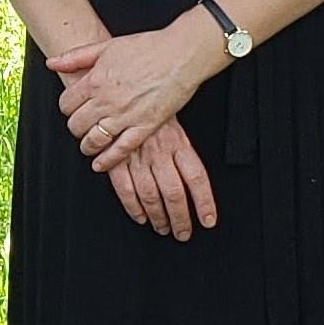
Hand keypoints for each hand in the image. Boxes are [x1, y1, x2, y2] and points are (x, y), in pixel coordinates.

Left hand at [52, 22, 213, 171]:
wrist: (180, 55)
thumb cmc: (147, 47)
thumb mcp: (106, 46)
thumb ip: (76, 56)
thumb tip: (52, 63)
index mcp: (95, 80)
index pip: (66, 104)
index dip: (67, 108)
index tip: (72, 108)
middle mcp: (106, 101)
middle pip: (76, 124)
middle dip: (75, 126)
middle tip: (81, 125)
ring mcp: (125, 116)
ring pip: (94, 140)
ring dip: (87, 145)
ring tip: (88, 144)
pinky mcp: (144, 128)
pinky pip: (120, 151)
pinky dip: (107, 160)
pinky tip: (101, 163)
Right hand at [105, 117, 216, 240]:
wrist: (121, 91)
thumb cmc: (149, 110)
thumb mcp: (174, 123)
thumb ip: (183, 151)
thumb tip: (197, 185)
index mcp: (177, 142)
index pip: (196, 177)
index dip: (204, 202)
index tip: (207, 220)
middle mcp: (159, 152)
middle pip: (174, 193)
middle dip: (180, 218)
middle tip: (183, 233)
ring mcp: (136, 157)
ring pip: (150, 196)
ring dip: (158, 217)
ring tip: (163, 228)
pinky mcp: (115, 159)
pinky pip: (125, 190)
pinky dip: (133, 207)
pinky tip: (140, 216)